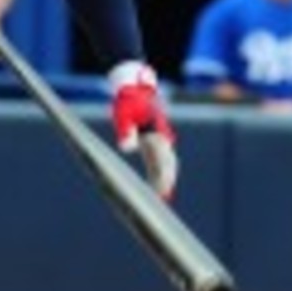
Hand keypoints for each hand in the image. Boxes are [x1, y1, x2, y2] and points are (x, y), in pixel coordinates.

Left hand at [109, 61, 177, 199]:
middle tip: (163, 200)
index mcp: (156, 133)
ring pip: (167, 164)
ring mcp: (160, 140)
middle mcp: (162, 138)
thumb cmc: (127, 102)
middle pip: (168, 164)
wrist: (135, 90)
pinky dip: (160, 176)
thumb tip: (127, 149)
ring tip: (161, 200)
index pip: (162, 158)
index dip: (163, 176)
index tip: (162, 191)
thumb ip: (125, 131)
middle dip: (167, 181)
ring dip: (165, 180)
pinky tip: (157, 192)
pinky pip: (160, 162)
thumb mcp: (123, 114)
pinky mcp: (155, 143)